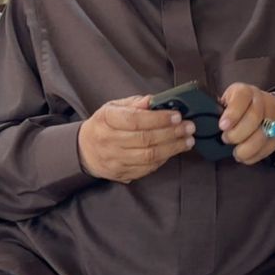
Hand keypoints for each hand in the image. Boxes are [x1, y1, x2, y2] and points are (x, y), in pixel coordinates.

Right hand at [78, 95, 194, 183]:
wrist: (86, 150)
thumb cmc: (104, 125)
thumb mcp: (115, 107)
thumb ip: (135, 103)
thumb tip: (155, 100)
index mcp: (106, 119)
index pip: (135, 120)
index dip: (159, 118)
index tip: (177, 116)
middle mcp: (108, 141)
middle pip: (145, 139)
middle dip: (172, 133)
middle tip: (189, 127)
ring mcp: (115, 160)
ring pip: (148, 156)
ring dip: (173, 148)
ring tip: (188, 140)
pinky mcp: (121, 173)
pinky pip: (147, 169)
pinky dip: (164, 159)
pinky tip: (174, 150)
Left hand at [218, 83, 274, 165]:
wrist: (270, 106)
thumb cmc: (241, 105)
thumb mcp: (229, 100)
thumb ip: (219, 109)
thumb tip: (205, 124)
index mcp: (246, 91)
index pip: (242, 97)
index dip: (232, 113)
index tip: (222, 126)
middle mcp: (262, 101)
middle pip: (254, 117)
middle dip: (238, 133)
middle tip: (226, 140)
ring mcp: (274, 117)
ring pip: (263, 134)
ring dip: (247, 148)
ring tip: (236, 153)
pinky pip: (268, 147)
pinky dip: (255, 155)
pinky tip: (246, 157)